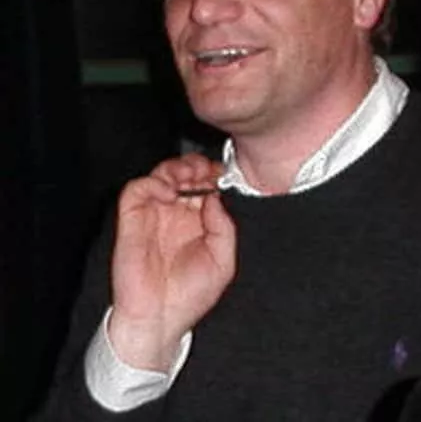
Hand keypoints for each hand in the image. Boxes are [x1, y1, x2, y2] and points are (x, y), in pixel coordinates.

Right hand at [108, 153, 235, 371]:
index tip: (218, 172)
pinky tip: (168, 192)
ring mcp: (152, 215)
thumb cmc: (189, 296)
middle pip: (181, 174)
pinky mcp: (131, 219)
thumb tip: (215, 198)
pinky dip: (151, 182)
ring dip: (174, 169)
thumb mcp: (223, 262)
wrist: (160, 320)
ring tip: (186, 178)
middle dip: (193, 165)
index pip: (201, 185)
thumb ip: (223, 227)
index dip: (210, 174)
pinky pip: (136, 189)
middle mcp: (174, 214)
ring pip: (159, 175)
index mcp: (196, 221)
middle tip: (202, 170)